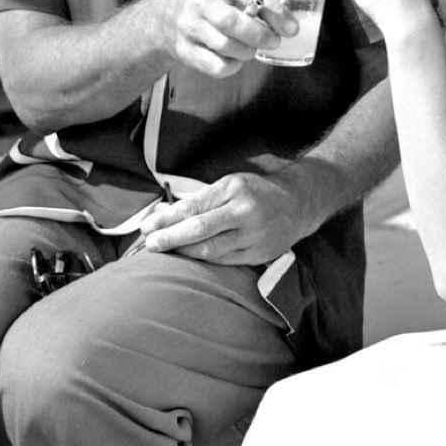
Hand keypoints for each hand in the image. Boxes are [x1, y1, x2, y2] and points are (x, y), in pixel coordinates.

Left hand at [140, 171, 310, 264]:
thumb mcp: (230, 184)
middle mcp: (244, 212)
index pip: (193, 206)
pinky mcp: (257, 254)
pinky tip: (188, 258)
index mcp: (234, 189)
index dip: (167, 218)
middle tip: (150, 244)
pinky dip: (203, 260)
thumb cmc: (255, 192)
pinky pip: (223, 261)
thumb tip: (164, 212)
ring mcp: (252, 235)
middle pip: (200, 229)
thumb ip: (200, 199)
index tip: (148, 226)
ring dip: (183, 252)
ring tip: (164, 252)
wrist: (297, 205)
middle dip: (170, 238)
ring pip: (210, 250)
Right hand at [158, 0, 297, 78]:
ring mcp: (189, 26)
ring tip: (253, 49)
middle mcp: (200, 1)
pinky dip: (231, 67)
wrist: (165, 16)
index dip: (274, 11)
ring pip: (224, 45)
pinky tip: (235, 59)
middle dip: (260, 36)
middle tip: (274, 42)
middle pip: (233, 22)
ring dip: (247, 52)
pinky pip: (214, 66)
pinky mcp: (183, 50)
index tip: (291, 27)